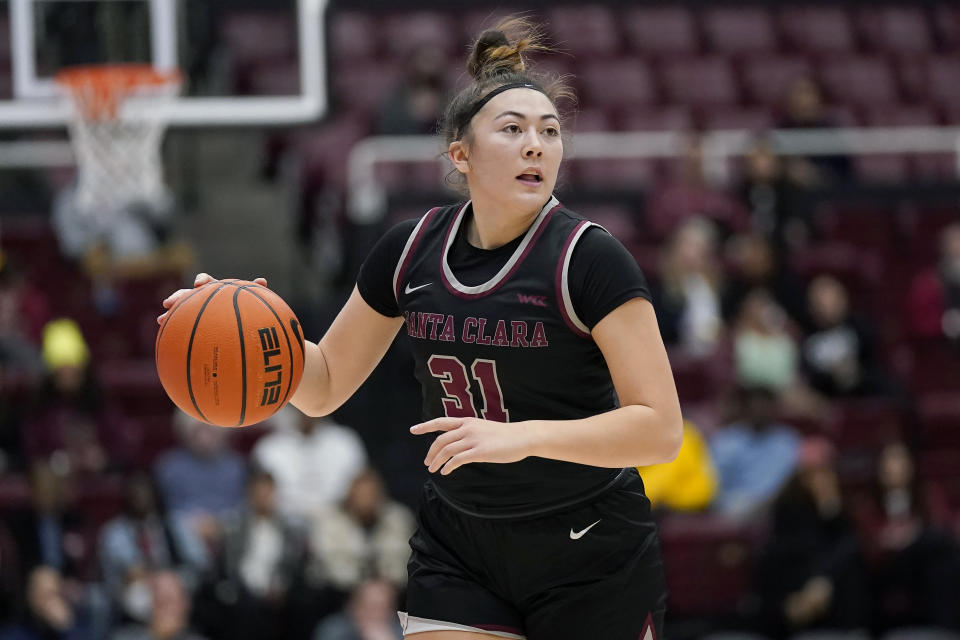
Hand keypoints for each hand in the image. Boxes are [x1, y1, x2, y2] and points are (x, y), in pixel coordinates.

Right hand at [157, 272, 267, 324]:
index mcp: (215, 289)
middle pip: (187, 294)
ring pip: (181, 311)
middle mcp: (202, 298)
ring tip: (161, 320)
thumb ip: (254, 290)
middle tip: (168, 303)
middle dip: (178, 297)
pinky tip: (168, 339)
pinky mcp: (194, 324)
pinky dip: (175, 331)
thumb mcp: (249, 300)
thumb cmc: (245, 308)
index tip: (199, 285)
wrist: (239, 321)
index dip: (201, 281)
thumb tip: (262, 280)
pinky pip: (183, 327)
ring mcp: (196, 311)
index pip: (206, 281)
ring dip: (170, 314)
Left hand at [411, 417, 532, 474]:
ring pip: (446, 451)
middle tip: (426, 462)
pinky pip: (457, 460)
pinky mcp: (479, 452)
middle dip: (430, 452)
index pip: (441, 422)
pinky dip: (448, 466)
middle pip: (440, 440)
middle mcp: (467, 428)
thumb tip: (457, 444)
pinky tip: (445, 472)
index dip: (425, 426)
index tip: (413, 430)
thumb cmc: (505, 435)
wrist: (522, 437)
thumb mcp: (483, 428)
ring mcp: (473, 439)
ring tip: (433, 469)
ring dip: (437, 461)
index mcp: (467, 421)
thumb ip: (469, 433)